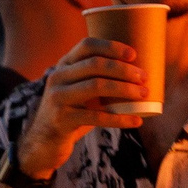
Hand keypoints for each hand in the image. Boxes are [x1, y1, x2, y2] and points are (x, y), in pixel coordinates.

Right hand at [15, 36, 146, 178]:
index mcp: (63, 65)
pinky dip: (120, 119)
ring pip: (96, 86)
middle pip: (96, 64)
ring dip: (125, 89)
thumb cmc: (71, 113)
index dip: (112, 47)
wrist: (44, 142)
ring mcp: (57, 98)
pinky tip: (136, 121)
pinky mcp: (62, 119)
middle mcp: (57, 77)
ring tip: (144, 94)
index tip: (133, 55)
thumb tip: (138, 74)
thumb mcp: (77, 91)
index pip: (87, 45)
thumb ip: (96, 79)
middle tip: (144, 77)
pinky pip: (97, 117)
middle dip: (124, 69)